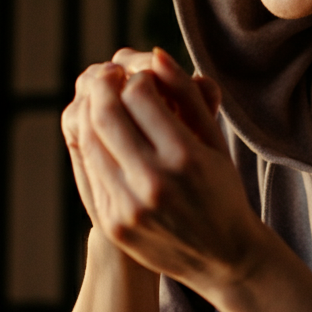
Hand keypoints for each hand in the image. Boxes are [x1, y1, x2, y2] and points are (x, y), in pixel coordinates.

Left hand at [61, 48, 265, 293]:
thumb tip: (155, 54)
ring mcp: (128, 207)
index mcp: (185, 158)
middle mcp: (153, 183)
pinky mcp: (112, 224)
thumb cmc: (223, 191)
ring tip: (101, 101)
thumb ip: (188, 96)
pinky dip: (89, 144)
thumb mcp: (215, 142)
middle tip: (108, 75)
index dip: (134, 76)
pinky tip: (101, 134)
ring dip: (89, 111)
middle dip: (101, 85)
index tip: (140, 76)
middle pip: (104, 114)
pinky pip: (87, 171)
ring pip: (88, 140)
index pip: (138, 95)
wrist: (224, 258)